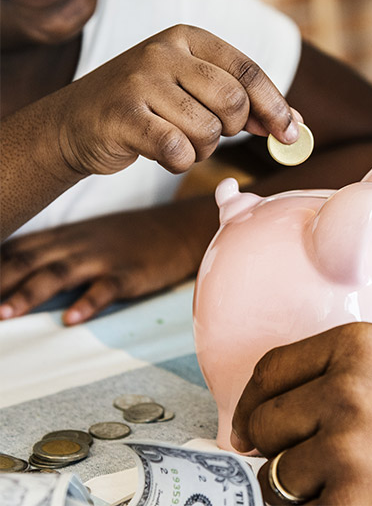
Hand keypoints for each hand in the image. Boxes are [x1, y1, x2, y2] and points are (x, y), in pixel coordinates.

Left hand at [0, 199, 209, 324]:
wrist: (178, 229)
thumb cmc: (130, 237)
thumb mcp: (89, 236)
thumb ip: (55, 250)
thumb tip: (17, 272)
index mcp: (66, 236)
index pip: (16, 250)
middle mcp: (79, 243)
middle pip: (30, 260)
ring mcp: (106, 257)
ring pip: (61, 272)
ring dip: (31, 292)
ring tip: (6, 313)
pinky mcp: (131, 271)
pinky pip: (107, 286)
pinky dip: (89, 302)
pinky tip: (72, 319)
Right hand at [55, 24, 298, 176]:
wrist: (77, 123)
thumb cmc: (148, 109)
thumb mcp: (194, 92)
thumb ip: (241, 102)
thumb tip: (294, 124)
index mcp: (187, 39)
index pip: (248, 71)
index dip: (275, 106)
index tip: (291, 133)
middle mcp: (164, 51)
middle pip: (233, 101)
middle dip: (232, 129)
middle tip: (211, 133)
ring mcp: (139, 81)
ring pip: (208, 131)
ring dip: (202, 150)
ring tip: (178, 140)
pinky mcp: (122, 115)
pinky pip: (177, 151)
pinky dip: (179, 162)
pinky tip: (162, 153)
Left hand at [231, 323, 371, 504]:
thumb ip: (330, 375)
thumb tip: (262, 414)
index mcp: (356, 345)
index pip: (270, 370)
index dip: (252, 401)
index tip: (249, 424)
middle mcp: (347, 389)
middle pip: (265, 422)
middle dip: (275, 445)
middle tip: (306, 455)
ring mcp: (347, 448)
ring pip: (276, 474)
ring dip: (298, 485)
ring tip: (345, 480)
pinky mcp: (350, 504)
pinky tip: (354, 499)